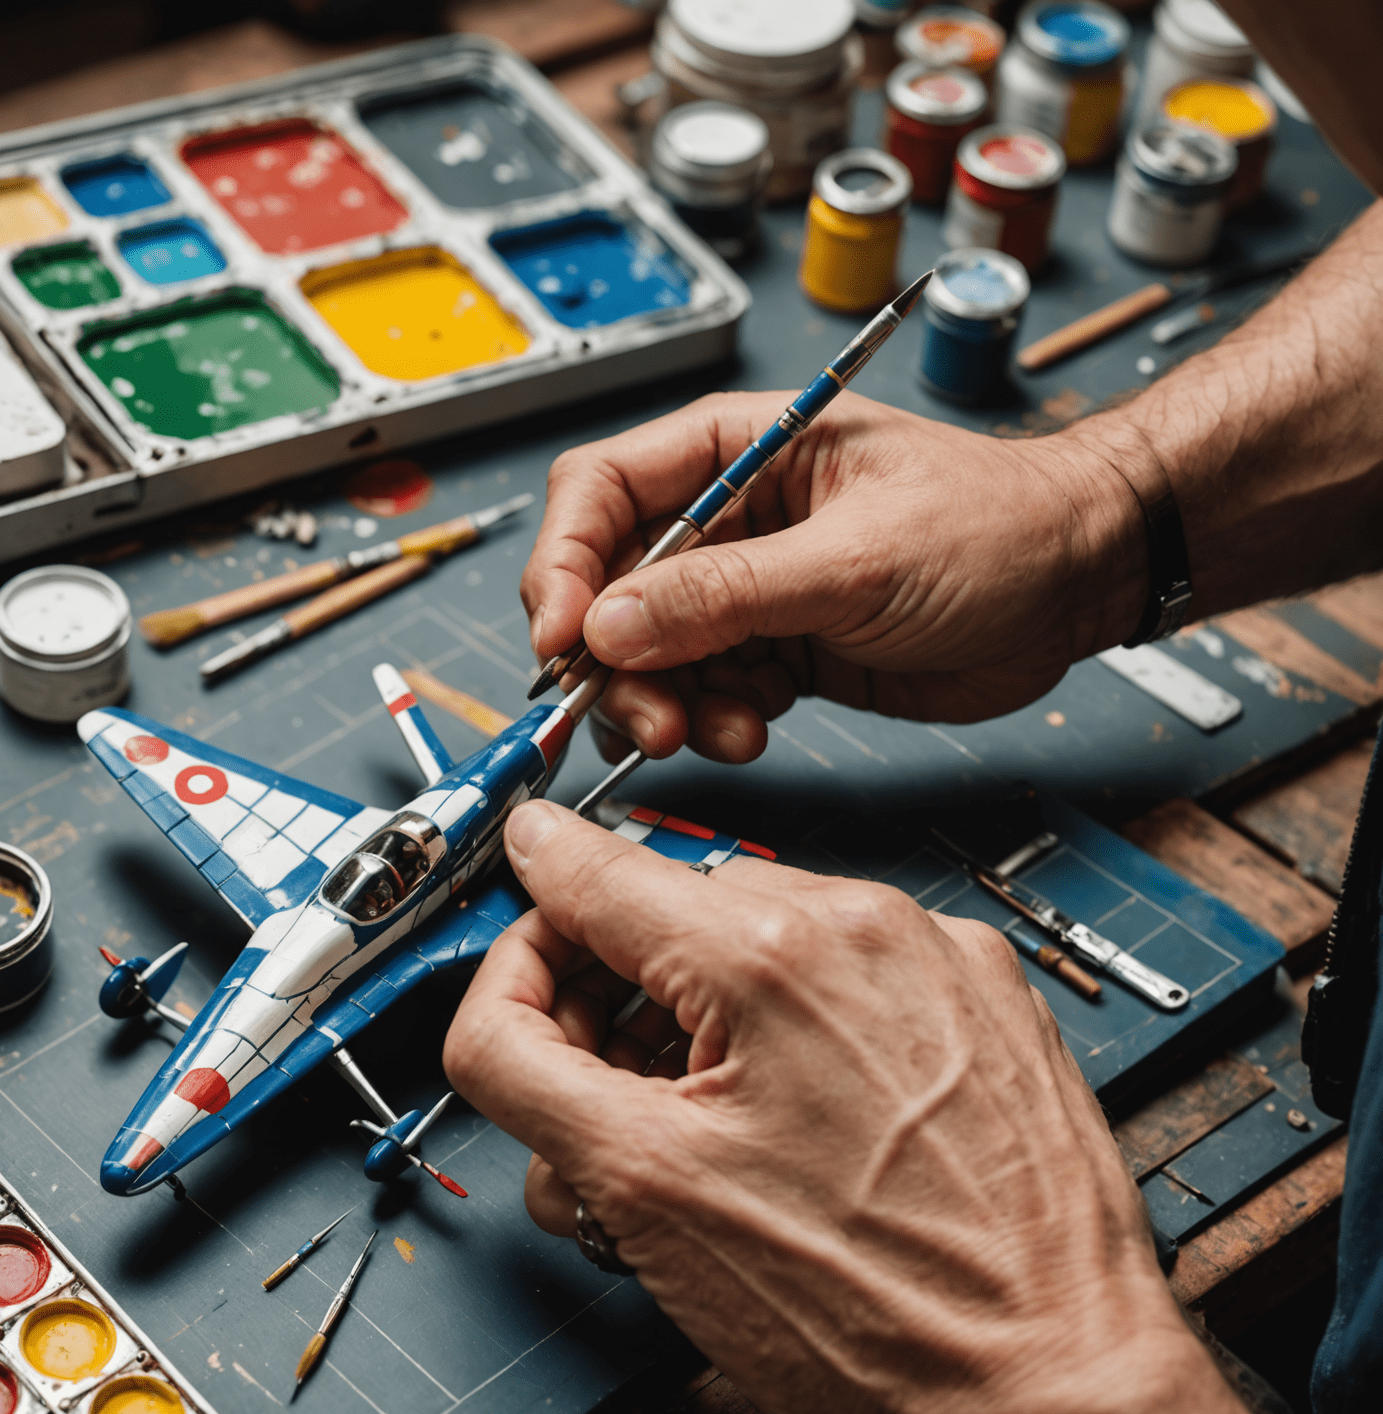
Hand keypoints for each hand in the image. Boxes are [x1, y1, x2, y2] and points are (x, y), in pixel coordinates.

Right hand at [444, 800, 1305, 1413]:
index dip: (530, 901)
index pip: (596, 873)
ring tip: (708, 1142)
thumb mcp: (637, 1189)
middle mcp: (869, 925)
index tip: (515, 912)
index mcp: (772, 953)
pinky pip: (852, 973)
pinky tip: (798, 1126)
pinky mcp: (987, 998)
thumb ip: (521, 1059)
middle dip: (621, 1001)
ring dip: (709, 1019)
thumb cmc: (868, 1314)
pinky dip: (802, 1027)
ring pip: (766, 944)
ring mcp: (941, 957)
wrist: (1049, 1389)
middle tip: (610, 1110)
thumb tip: (494, 991)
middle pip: (677, 917)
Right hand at [523, 391, 1151, 762]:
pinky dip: (713, 725)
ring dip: (662, 705)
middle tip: (649, 718)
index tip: (564, 636)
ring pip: (649, 655)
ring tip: (717, 734)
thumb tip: (608, 622)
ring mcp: (746, 591)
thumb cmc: (994, 527)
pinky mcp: (775, 651)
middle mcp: (725, 520)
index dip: (562, 563)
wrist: (1077, 585)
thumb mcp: (857, 558)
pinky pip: (705, 694)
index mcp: (734, 452)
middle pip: (609, 588)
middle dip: (611, 660)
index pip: (600, 492)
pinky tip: (754, 734)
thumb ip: (729, 592)